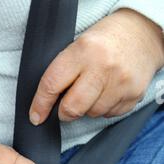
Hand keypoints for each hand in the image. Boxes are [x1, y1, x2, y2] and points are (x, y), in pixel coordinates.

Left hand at [30, 8, 163, 122]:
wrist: (141, 34)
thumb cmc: (103, 42)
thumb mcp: (78, 45)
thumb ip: (63, 72)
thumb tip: (44, 105)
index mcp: (83, 51)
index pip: (52, 84)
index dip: (41, 105)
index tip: (36, 117)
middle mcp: (102, 67)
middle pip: (72, 108)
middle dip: (65, 112)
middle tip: (66, 107)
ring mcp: (120, 83)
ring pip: (91, 114)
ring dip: (87, 108)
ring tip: (94, 89)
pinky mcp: (133, 95)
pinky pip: (108, 115)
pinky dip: (104, 108)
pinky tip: (108, 91)